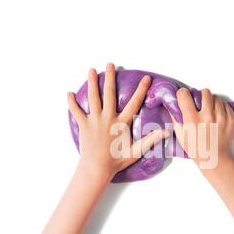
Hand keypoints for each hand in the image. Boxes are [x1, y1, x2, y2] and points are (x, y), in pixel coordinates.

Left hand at [67, 63, 167, 180]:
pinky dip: (72, 102)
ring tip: (92, 70)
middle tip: (110, 64)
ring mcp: (94, 121)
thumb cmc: (116, 161)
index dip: (141, 90)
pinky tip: (69, 93)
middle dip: (110, 78)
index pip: (134, 103)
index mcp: (121, 123)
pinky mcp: (83, 125)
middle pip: (109, 94)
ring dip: (92, 82)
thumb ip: (150, 140)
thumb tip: (165, 132)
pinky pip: (76, 111)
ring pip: (93, 97)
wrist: (96, 168)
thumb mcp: (136, 151)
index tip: (146, 78)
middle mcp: (107, 118)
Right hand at [169, 88, 233, 169]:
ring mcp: (221, 117)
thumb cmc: (196, 149)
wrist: (215, 159)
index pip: (185, 94)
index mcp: (193, 120)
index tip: (184, 97)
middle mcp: (208, 116)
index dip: (183, 94)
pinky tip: (216, 116)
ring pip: (216, 97)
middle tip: (198, 103)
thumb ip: (175, 118)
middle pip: (204, 92)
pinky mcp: (231, 119)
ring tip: (208, 111)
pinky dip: (220, 108)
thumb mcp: (181, 135)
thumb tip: (170, 105)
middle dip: (200, 95)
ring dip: (211, 102)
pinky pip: (225, 105)